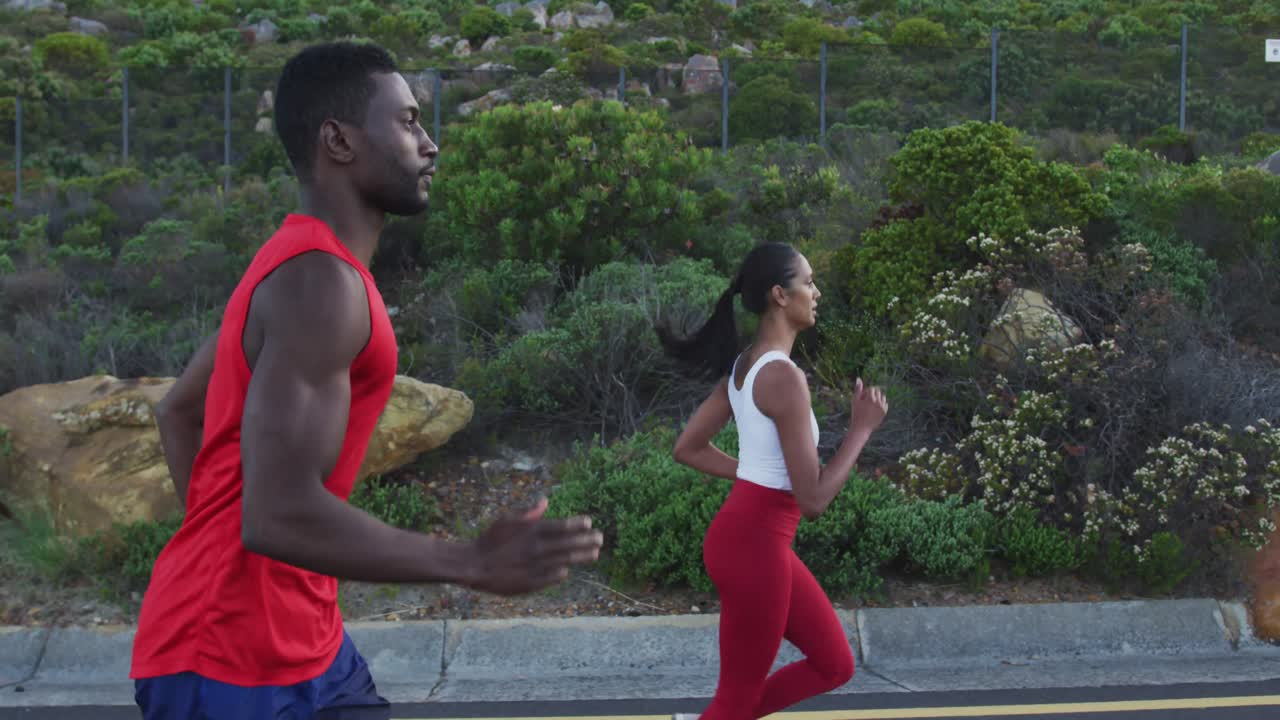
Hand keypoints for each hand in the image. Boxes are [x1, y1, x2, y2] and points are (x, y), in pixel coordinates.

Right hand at [465, 496, 603, 595]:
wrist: (474, 565)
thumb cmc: (490, 540)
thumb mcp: (507, 520)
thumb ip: (528, 513)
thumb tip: (545, 501)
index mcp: (532, 531)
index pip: (562, 526)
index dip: (578, 524)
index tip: (589, 523)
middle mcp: (537, 548)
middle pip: (569, 544)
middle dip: (587, 540)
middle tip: (600, 538)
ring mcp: (535, 566)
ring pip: (565, 560)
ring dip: (581, 557)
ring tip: (594, 553)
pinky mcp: (530, 582)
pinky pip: (552, 577)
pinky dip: (561, 574)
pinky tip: (567, 571)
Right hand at [849, 378, 887, 435]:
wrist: (862, 427)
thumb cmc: (856, 413)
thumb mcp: (855, 400)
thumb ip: (858, 389)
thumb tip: (858, 378)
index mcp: (870, 398)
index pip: (872, 388)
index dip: (866, 393)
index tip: (862, 400)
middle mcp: (878, 402)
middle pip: (878, 391)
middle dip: (872, 395)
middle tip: (866, 403)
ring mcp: (882, 407)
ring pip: (882, 396)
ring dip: (877, 398)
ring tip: (870, 406)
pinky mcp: (885, 412)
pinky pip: (885, 403)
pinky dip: (881, 404)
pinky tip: (874, 410)